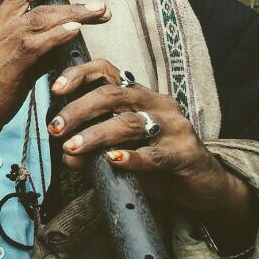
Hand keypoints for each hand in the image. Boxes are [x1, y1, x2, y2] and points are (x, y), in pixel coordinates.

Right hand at [0, 0, 109, 158]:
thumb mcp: (10, 66)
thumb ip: (35, 52)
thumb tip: (63, 42)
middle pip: (35, 6)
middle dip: (71, 3)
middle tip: (99, 7)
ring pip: (37, 21)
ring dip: (72, 15)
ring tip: (97, 14)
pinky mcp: (5, 68)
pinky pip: (34, 46)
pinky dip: (56, 36)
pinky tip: (74, 31)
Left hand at [49, 59, 254, 220]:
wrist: (204, 186)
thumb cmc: (156, 164)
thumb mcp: (118, 153)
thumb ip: (92, 151)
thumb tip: (65, 153)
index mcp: (138, 96)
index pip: (106, 72)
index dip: (79, 75)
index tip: (55, 89)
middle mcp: (157, 104)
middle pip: (112, 95)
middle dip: (78, 110)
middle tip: (55, 128)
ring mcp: (174, 126)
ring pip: (129, 122)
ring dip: (96, 134)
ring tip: (72, 147)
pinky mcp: (186, 153)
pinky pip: (155, 154)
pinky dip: (132, 157)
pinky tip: (113, 160)